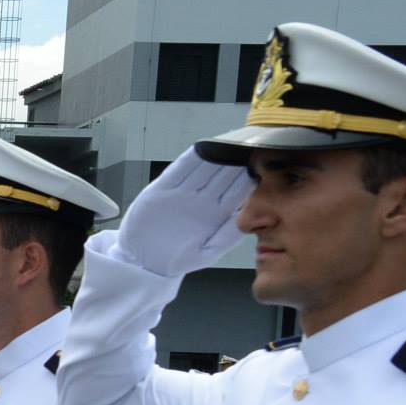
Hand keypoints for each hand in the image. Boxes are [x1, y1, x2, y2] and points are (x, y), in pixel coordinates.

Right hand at [116, 148, 252, 277]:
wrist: (144, 262)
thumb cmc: (176, 261)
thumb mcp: (206, 253)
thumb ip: (227, 237)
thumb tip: (248, 219)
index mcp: (216, 213)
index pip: (235, 191)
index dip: (247, 178)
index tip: (261, 165)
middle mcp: (201, 199)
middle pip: (221, 175)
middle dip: (235, 161)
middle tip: (248, 145)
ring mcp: (182, 192)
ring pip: (203, 169)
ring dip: (215, 155)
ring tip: (229, 142)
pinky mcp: (162, 189)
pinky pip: (178, 170)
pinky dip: (189, 159)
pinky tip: (202, 148)